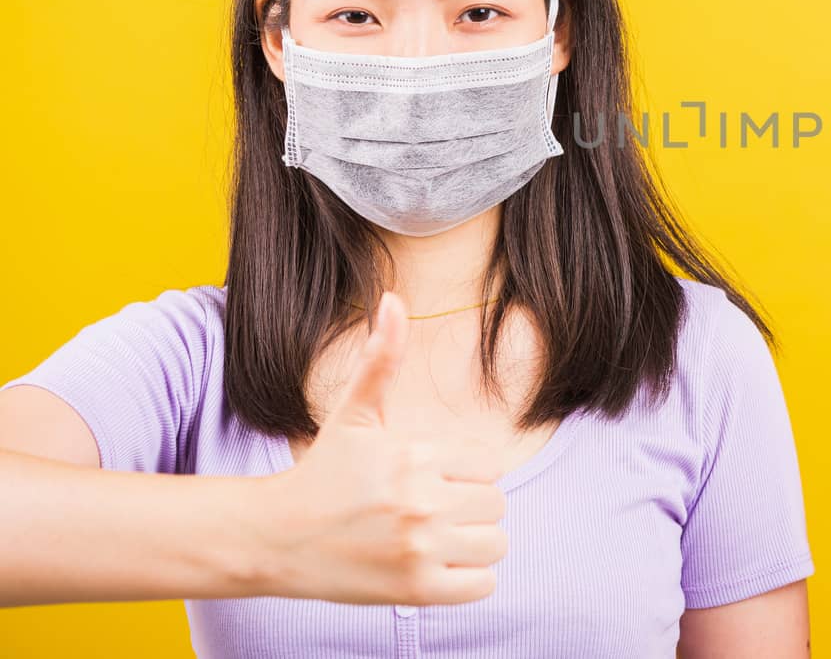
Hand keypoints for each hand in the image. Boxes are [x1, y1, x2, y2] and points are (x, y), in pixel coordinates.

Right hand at [255, 292, 510, 604]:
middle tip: (433, 511)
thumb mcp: (353, 413)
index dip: (466, 474)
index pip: (490, 467)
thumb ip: (383, 358)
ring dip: (474, 544)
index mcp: (415, 456)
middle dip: (471, 508)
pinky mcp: (415, 589)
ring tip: (436, 538)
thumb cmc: (322, 473)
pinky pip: (482, 586)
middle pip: (496, 505)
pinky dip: (468, 580)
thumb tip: (393, 299)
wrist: (275, 538)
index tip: (434, 480)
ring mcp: (419, 548)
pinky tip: (437, 565)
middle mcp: (421, 502)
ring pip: (496, 544)